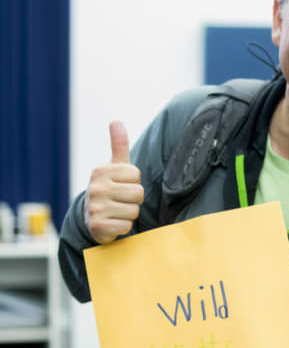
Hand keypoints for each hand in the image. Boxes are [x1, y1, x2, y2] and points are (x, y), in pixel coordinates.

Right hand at [84, 121, 143, 243]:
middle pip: (138, 193)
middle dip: (134, 199)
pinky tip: (113, 223)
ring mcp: (95, 208)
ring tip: (117, 211)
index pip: (136, 175)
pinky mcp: (98, 227)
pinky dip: (123, 227)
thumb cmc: (110, 187)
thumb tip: (115, 121)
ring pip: (134, 211)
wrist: (92, 217)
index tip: (122, 185)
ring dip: (129, 213)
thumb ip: (118, 144)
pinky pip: (126, 226)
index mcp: (100, 171)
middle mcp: (95, 188)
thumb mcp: (115, 166)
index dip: (133, 182)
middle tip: (121, 200)